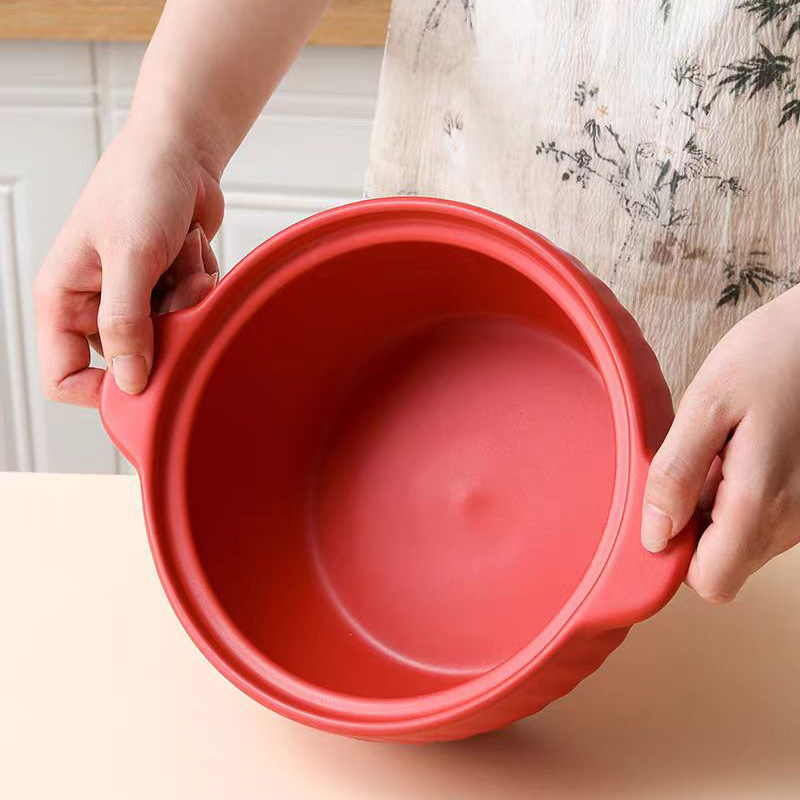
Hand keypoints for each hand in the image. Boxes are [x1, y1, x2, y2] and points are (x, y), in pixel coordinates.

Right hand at [34, 118, 222, 405]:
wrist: (181, 151)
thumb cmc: (142, 187)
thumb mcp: (131, 255)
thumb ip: (126, 322)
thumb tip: (130, 383)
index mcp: (63, 299)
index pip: (64, 376)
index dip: (102, 391)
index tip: (146, 382)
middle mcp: (94, 305)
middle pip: (128, 362)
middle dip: (164, 331)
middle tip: (175, 287)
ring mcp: (132, 299)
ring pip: (167, 339)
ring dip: (187, 303)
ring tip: (182, 257)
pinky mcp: (164, 290)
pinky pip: (189, 315)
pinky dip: (199, 288)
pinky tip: (191, 252)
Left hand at [641, 285, 799, 601]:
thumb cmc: (772, 356)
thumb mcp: (708, 403)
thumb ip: (676, 472)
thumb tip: (654, 534)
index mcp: (761, 502)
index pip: (710, 581)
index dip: (675, 554)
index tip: (662, 508)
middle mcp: (793, 521)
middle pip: (725, 563)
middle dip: (693, 526)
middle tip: (692, 465)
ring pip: (742, 542)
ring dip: (715, 508)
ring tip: (719, 450)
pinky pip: (763, 518)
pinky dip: (739, 495)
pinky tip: (739, 450)